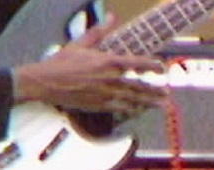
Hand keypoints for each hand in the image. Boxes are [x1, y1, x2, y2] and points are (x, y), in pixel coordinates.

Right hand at [12, 14, 166, 115]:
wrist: (46, 83)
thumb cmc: (62, 62)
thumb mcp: (81, 43)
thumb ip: (100, 31)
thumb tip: (112, 16)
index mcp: (107, 62)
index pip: (136, 63)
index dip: (151, 65)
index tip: (161, 67)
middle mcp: (110, 80)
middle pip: (139, 86)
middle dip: (155, 90)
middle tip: (167, 93)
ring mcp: (106, 95)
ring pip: (133, 100)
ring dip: (149, 102)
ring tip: (161, 104)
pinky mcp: (100, 106)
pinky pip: (121, 109)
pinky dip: (133, 109)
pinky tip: (140, 110)